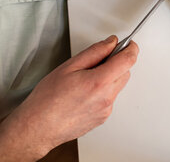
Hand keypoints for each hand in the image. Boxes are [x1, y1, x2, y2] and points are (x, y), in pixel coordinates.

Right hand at [0, 36, 138, 159]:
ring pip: (118, 86)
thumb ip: (95, 52)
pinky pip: (110, 98)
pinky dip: (104, 91)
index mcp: (99, 82)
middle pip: (125, 72)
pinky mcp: (103, 118)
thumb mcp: (69, 66)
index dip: (131, 48)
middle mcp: (106, 98)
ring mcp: (106, 110)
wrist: (38, 127)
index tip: (128, 44)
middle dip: (117, 63)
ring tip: (86, 79)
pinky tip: (84, 93)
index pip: (128, 60)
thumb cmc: (47, 99)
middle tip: (99, 61)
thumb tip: (111, 43)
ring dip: (110, 78)